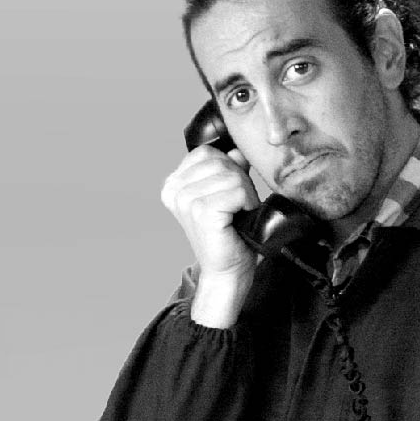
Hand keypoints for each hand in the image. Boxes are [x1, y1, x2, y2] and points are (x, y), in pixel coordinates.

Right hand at [160, 145, 260, 326]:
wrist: (228, 270)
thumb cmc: (228, 234)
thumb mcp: (226, 194)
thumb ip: (228, 170)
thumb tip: (237, 149)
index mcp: (173, 183)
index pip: (207, 153)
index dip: (227, 169)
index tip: (227, 196)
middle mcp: (173, 189)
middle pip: (221, 161)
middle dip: (239, 182)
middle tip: (236, 208)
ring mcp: (185, 200)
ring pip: (232, 175)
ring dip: (245, 194)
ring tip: (236, 215)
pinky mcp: (201, 211)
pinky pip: (238, 190)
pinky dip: (246, 203)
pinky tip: (238, 219)